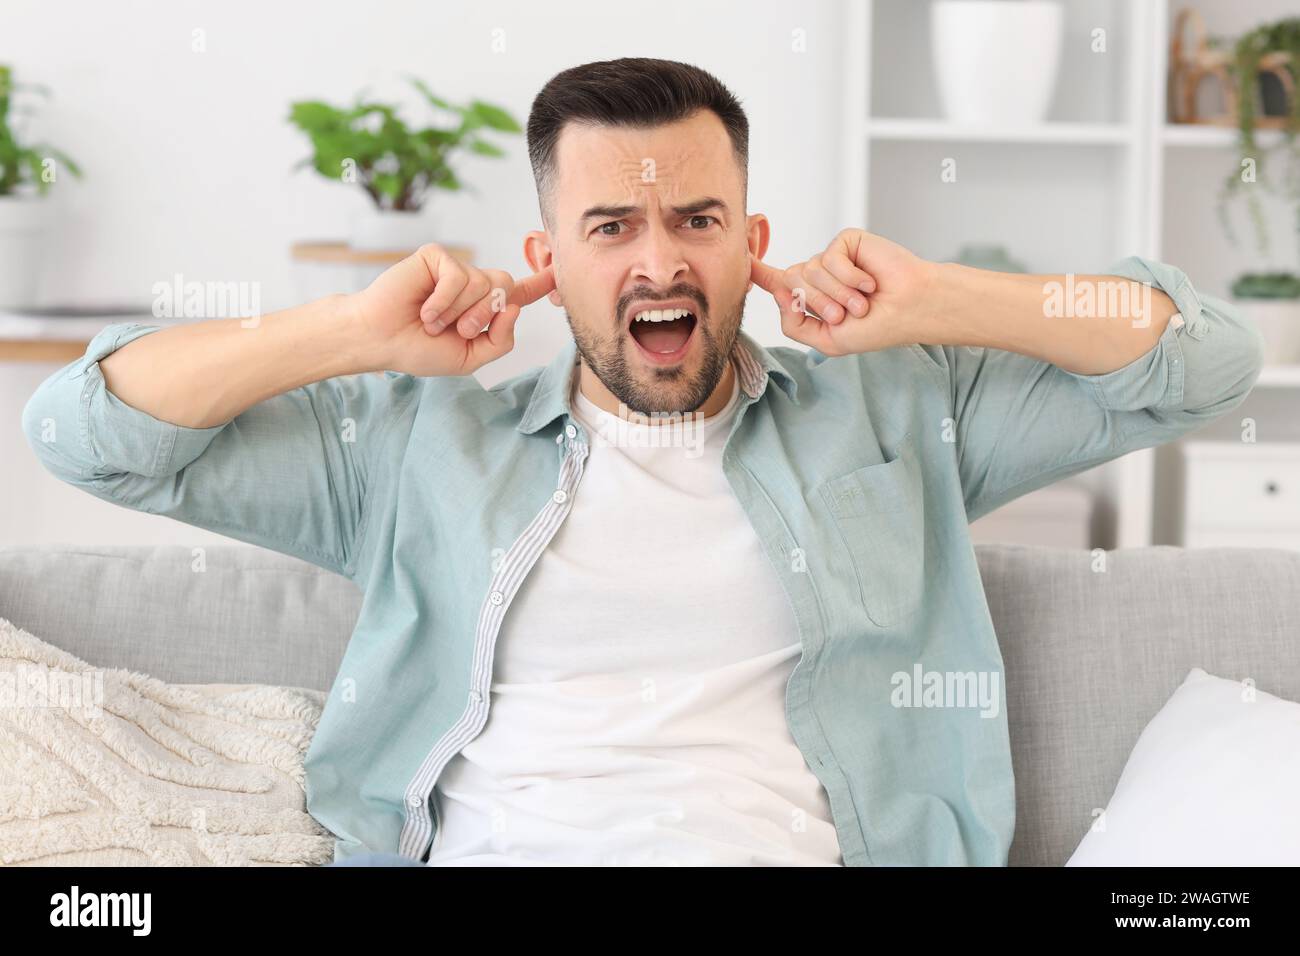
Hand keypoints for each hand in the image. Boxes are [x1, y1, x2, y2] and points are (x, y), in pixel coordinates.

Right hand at [348, 242, 555, 375]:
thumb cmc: (419, 349)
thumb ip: (500, 341)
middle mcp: (473, 285)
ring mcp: (455, 268)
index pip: (519, 295)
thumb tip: (514, 308)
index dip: (541, 283)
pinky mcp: (436, 257)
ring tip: (433, 321)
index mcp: (484, 309)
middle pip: (505, 287)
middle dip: (483, 316)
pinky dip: (443, 301)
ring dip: (458, 312)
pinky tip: (425, 310)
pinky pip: (459, 276)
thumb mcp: (470, 357)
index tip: (560, 271)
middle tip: (455, 330)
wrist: (381, 340)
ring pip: (483, 283)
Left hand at [749, 229, 939, 355]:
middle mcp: (817, 276)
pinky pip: (829, 258)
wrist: (909, 311)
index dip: (758, 272)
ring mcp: (831, 258)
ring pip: (809, 272)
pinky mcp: (846, 242)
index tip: (740, 259)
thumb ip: (793, 324)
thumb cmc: (874, 328)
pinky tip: (868, 283)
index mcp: (810, 299)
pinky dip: (849, 277)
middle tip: (846, 314)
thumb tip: (776, 292)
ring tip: (861, 302)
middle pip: (790, 282)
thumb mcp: (826, 340)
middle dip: (817, 304)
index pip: (777, 283)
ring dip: (836, 294)